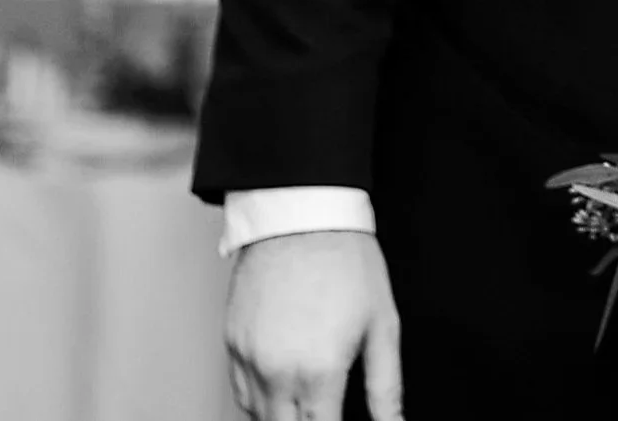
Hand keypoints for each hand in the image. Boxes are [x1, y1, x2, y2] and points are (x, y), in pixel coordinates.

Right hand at [225, 231, 404, 420]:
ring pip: (258, 416)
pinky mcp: (232, 342)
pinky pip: (240, 391)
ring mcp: (248, 358)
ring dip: (282, 417)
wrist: (303, 217)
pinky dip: (259, 400)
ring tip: (307, 405)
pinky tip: (282, 391)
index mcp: (319, 372)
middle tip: (325, 410)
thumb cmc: (347, 263)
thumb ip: (385, 387)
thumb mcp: (383, 325)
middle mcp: (277, 371)